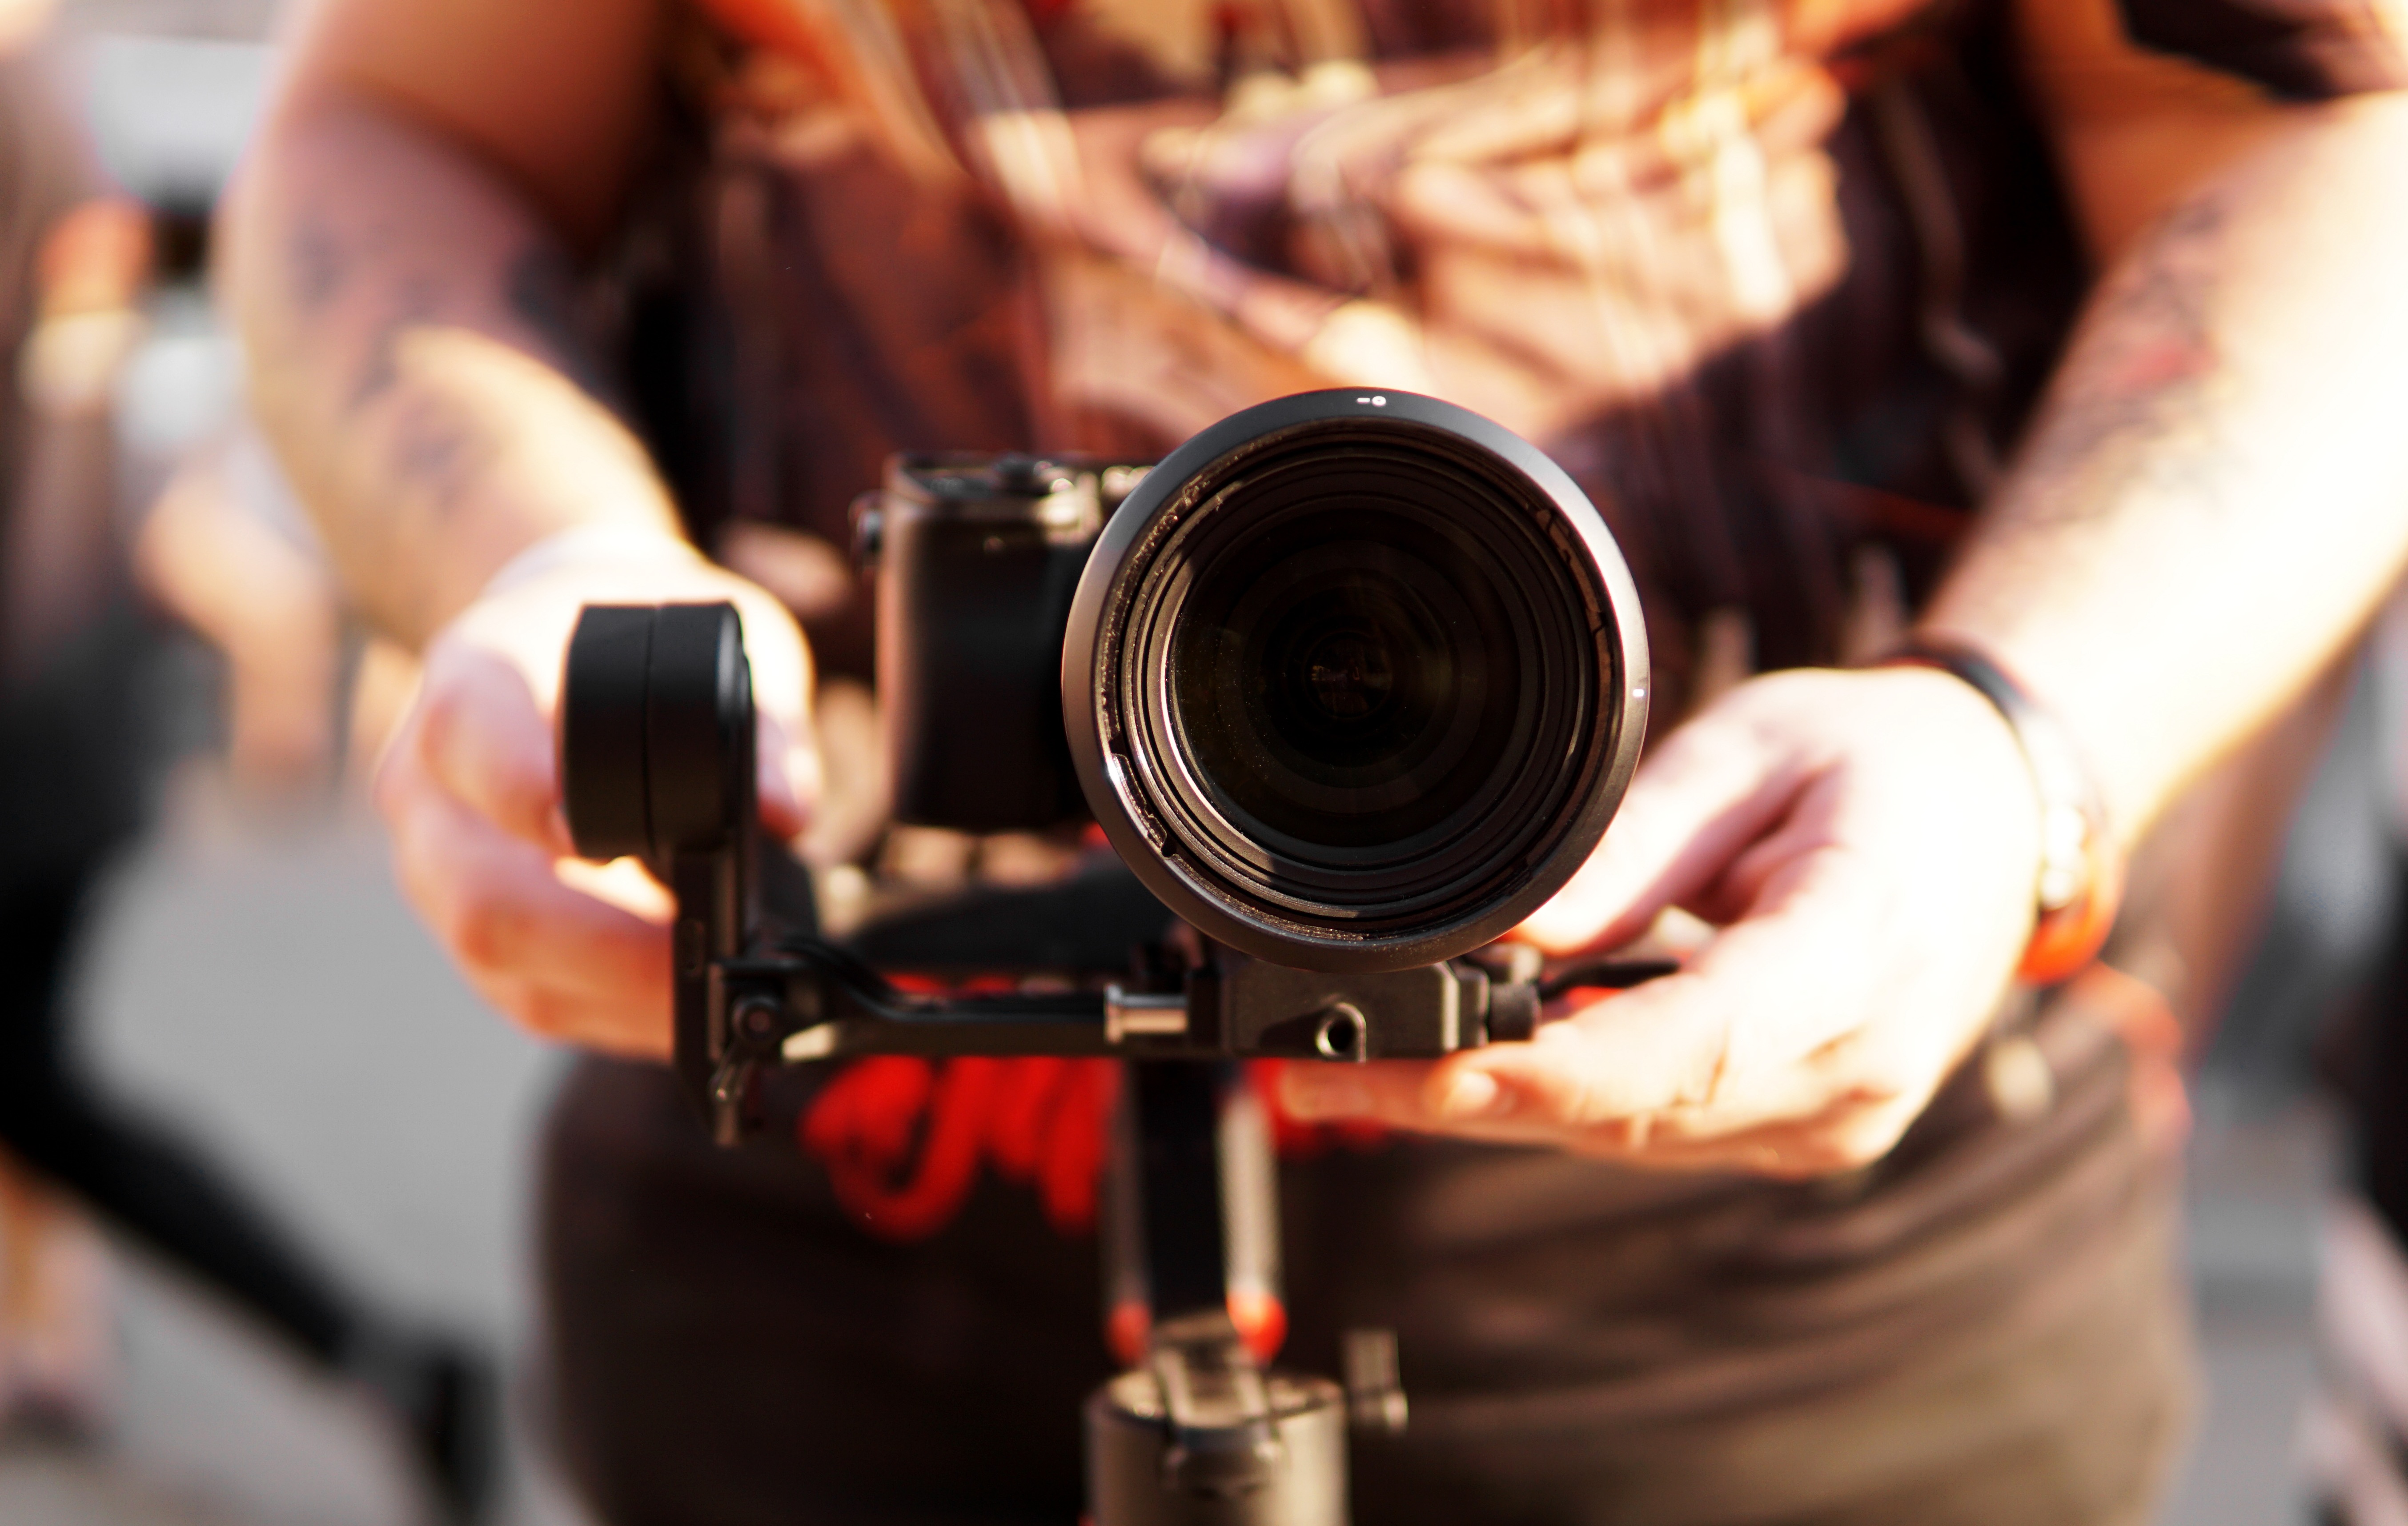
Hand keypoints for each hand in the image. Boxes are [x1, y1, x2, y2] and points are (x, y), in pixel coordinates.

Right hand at [375, 541, 817, 1058]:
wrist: (555, 642)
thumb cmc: (633, 638)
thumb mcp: (704, 642)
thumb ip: (754, 721)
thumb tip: (783, 809)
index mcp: (475, 678)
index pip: (476, 740)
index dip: (533, 797)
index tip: (610, 844)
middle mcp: (430, 779)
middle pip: (483, 894)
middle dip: (606, 947)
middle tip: (710, 959)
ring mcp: (437, 864)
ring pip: (502, 960)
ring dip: (615, 993)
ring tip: (713, 991)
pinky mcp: (467, 927)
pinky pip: (526, 993)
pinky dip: (609, 1009)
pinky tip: (677, 1003)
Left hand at [1279, 667, 2044, 1176]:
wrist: (2003, 814)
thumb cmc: (1885, 762)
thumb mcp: (1755, 750)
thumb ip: (1636, 849)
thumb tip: (1508, 930)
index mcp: (1860, 945)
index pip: (1694, 1037)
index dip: (1551, 1069)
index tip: (1429, 1070)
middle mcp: (1857, 1061)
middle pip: (1635, 1108)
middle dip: (1470, 1099)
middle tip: (1317, 1073)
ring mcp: (1841, 1114)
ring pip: (1636, 1135)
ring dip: (1498, 1110)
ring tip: (1355, 1072)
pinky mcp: (1812, 1128)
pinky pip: (1667, 1129)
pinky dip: (1568, 1101)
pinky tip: (1473, 1067)